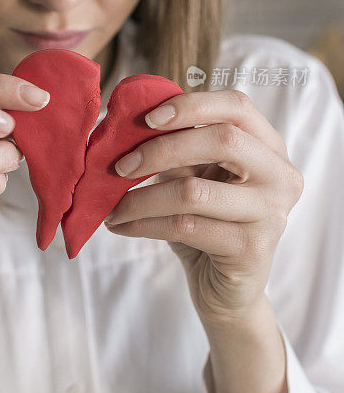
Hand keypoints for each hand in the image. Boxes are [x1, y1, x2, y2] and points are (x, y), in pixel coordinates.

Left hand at [104, 89, 303, 323]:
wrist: (225, 288)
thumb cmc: (206, 222)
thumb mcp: (194, 176)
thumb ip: (177, 148)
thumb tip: (126, 124)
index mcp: (269, 146)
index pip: (237, 106)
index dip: (192, 105)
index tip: (148, 118)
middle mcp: (281, 175)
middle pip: (223, 140)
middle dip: (161, 149)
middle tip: (120, 166)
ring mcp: (271, 213)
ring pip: (195, 190)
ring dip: (141, 198)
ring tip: (112, 206)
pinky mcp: (252, 249)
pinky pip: (186, 227)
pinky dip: (144, 224)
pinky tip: (122, 226)